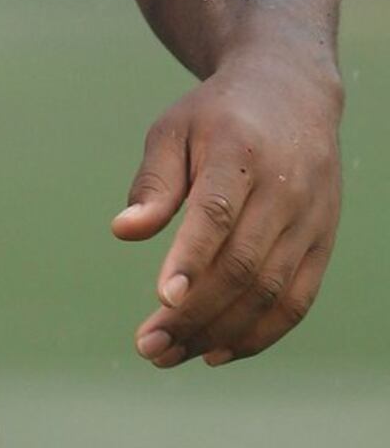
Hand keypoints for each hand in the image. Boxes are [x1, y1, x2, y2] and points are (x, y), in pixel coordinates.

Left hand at [112, 50, 342, 367]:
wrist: (292, 93)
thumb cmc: (218, 115)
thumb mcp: (174, 129)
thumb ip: (154, 181)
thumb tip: (124, 231)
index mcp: (240, 151)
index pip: (218, 212)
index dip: (191, 258)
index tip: (162, 299)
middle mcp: (284, 188)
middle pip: (242, 265)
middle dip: (194, 314)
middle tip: (148, 346)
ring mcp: (310, 220)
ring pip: (269, 293)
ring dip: (219, 332)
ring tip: (170, 355)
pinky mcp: (322, 243)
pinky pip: (296, 302)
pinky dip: (259, 334)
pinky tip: (216, 352)